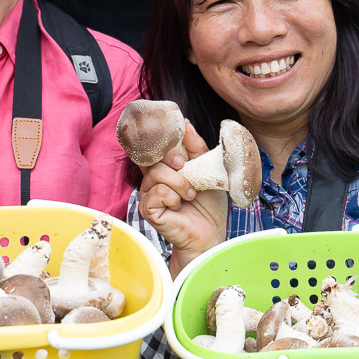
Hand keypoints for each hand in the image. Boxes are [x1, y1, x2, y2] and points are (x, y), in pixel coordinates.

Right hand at [136, 121, 225, 274]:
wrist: (210, 233)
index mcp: (165, 167)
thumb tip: (186, 124)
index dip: (158, 137)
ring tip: (190, 194)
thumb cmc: (208, 205)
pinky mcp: (148, 210)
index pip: (154, 146)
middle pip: (154, 156)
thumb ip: (196, 148)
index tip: (170, 128)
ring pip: (156, 174)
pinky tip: (179, 207)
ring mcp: (149, 194)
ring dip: (179, 182)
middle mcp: (153, 179)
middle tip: (184, 167)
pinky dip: (173, 198)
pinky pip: (157, 193)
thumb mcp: (208, 170)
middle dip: (173, 158)